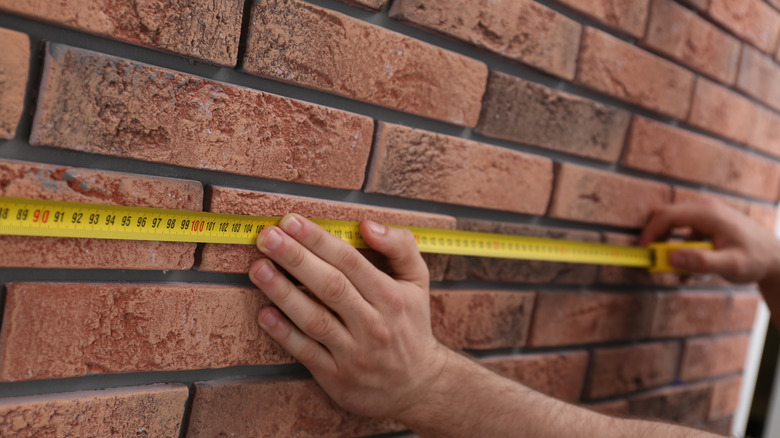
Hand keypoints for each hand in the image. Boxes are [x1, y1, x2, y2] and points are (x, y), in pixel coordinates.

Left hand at [248, 214, 449, 418]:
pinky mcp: (337, 377)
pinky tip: (264, 314)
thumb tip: (368, 224)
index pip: (350, 262)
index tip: (292, 222)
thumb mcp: (418, 282)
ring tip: (259, 268)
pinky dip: (284, 334)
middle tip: (267, 237)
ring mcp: (354, 353)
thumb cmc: (411, 325)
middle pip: (330, 286)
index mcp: (390, 296)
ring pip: (315, 319)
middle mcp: (372, 324)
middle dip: (296, 259)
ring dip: (284, 293)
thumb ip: (400, 247)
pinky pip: (307, 353)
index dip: (319, 240)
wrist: (419, 385)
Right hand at [640, 201, 779, 283]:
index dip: (650, 232)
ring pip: (674, 225)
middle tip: (654, 260)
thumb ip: (700, 262)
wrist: (776, 258)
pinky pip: (685, 233)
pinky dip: (680, 249)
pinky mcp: (708, 224)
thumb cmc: (757, 259)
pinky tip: (687, 270)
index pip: (667, 216)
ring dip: (669, 246)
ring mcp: (707, 215)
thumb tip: (671, 258)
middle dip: (656, 239)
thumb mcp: (730, 265)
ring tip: (674, 270)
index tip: (642, 250)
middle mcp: (705, 210)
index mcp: (708, 214)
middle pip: (667, 217)